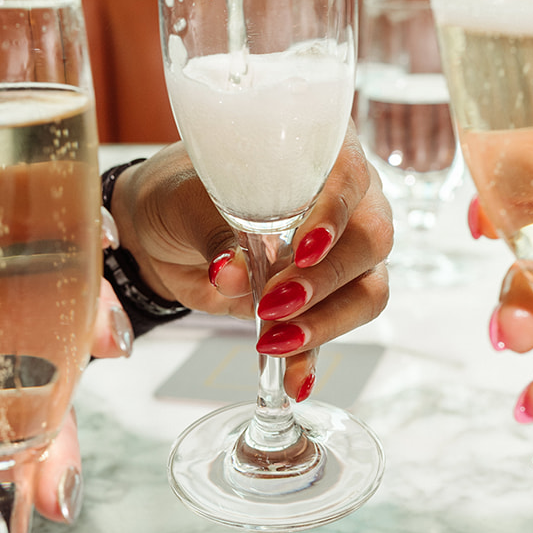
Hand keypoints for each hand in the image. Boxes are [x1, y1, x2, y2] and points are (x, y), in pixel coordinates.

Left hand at [110, 126, 392, 399]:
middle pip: (370, 240)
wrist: (162, 233)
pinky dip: (313, 357)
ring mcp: (341, 251)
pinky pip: (336, 328)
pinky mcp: (323, 297)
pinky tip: (294, 381)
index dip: (334, 214)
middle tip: (273, 302)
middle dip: (325, 278)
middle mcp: (345, 198)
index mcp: (318, 151)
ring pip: (368, 289)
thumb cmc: (180, 195)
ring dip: (325, 321)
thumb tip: (232, 270)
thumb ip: (216, 231)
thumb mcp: (186, 203)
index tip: (302, 248)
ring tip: (274, 341)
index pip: (350, 176)